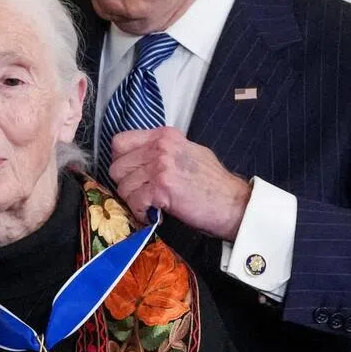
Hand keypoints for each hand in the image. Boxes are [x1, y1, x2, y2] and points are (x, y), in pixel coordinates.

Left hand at [108, 127, 251, 241]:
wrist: (233, 203)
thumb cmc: (212, 183)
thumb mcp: (188, 153)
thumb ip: (164, 151)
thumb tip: (139, 158)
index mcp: (165, 136)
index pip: (120, 142)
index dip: (120, 161)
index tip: (130, 174)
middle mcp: (160, 147)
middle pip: (117, 167)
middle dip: (126, 185)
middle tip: (141, 195)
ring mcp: (160, 166)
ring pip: (123, 186)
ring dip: (134, 201)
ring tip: (150, 206)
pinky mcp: (162, 188)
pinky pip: (134, 202)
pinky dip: (141, 213)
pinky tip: (154, 215)